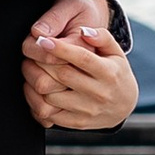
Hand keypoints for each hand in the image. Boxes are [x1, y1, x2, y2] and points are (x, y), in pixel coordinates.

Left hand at [23, 3, 136, 131]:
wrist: (124, 106)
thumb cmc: (116, 74)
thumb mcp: (115, 53)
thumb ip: (102, 37)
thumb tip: (84, 31)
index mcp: (108, 73)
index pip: (82, 58)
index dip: (60, 49)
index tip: (43, 40)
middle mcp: (99, 93)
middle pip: (63, 76)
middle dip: (42, 62)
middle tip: (30, 53)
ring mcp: (88, 110)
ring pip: (52, 96)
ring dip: (36, 81)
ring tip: (30, 69)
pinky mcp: (78, 123)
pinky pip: (50, 114)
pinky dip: (37, 101)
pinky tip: (35, 88)